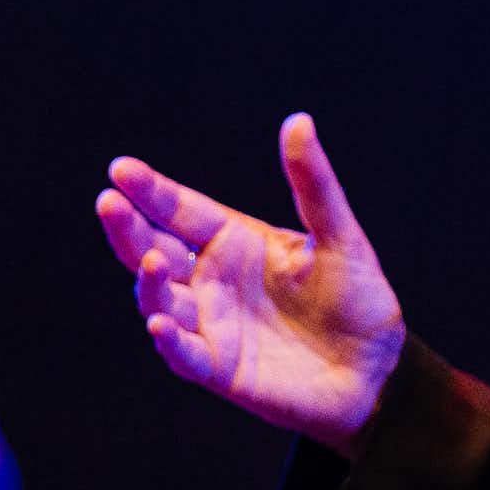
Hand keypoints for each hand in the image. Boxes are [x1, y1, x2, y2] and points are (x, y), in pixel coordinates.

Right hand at [95, 114, 406, 456]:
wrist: (379, 368)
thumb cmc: (358, 298)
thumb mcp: (340, 236)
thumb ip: (314, 185)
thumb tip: (298, 121)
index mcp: (236, 242)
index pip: (183, 211)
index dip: (153, 191)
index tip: (121, 169)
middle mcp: (212, 280)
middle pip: (154, 249)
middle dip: (128, 228)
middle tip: (109, 202)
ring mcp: (211, 324)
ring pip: (158, 299)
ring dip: (147, 282)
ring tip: (149, 260)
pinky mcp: (219, 369)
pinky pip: (183, 354)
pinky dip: (169, 340)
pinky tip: (160, 323)